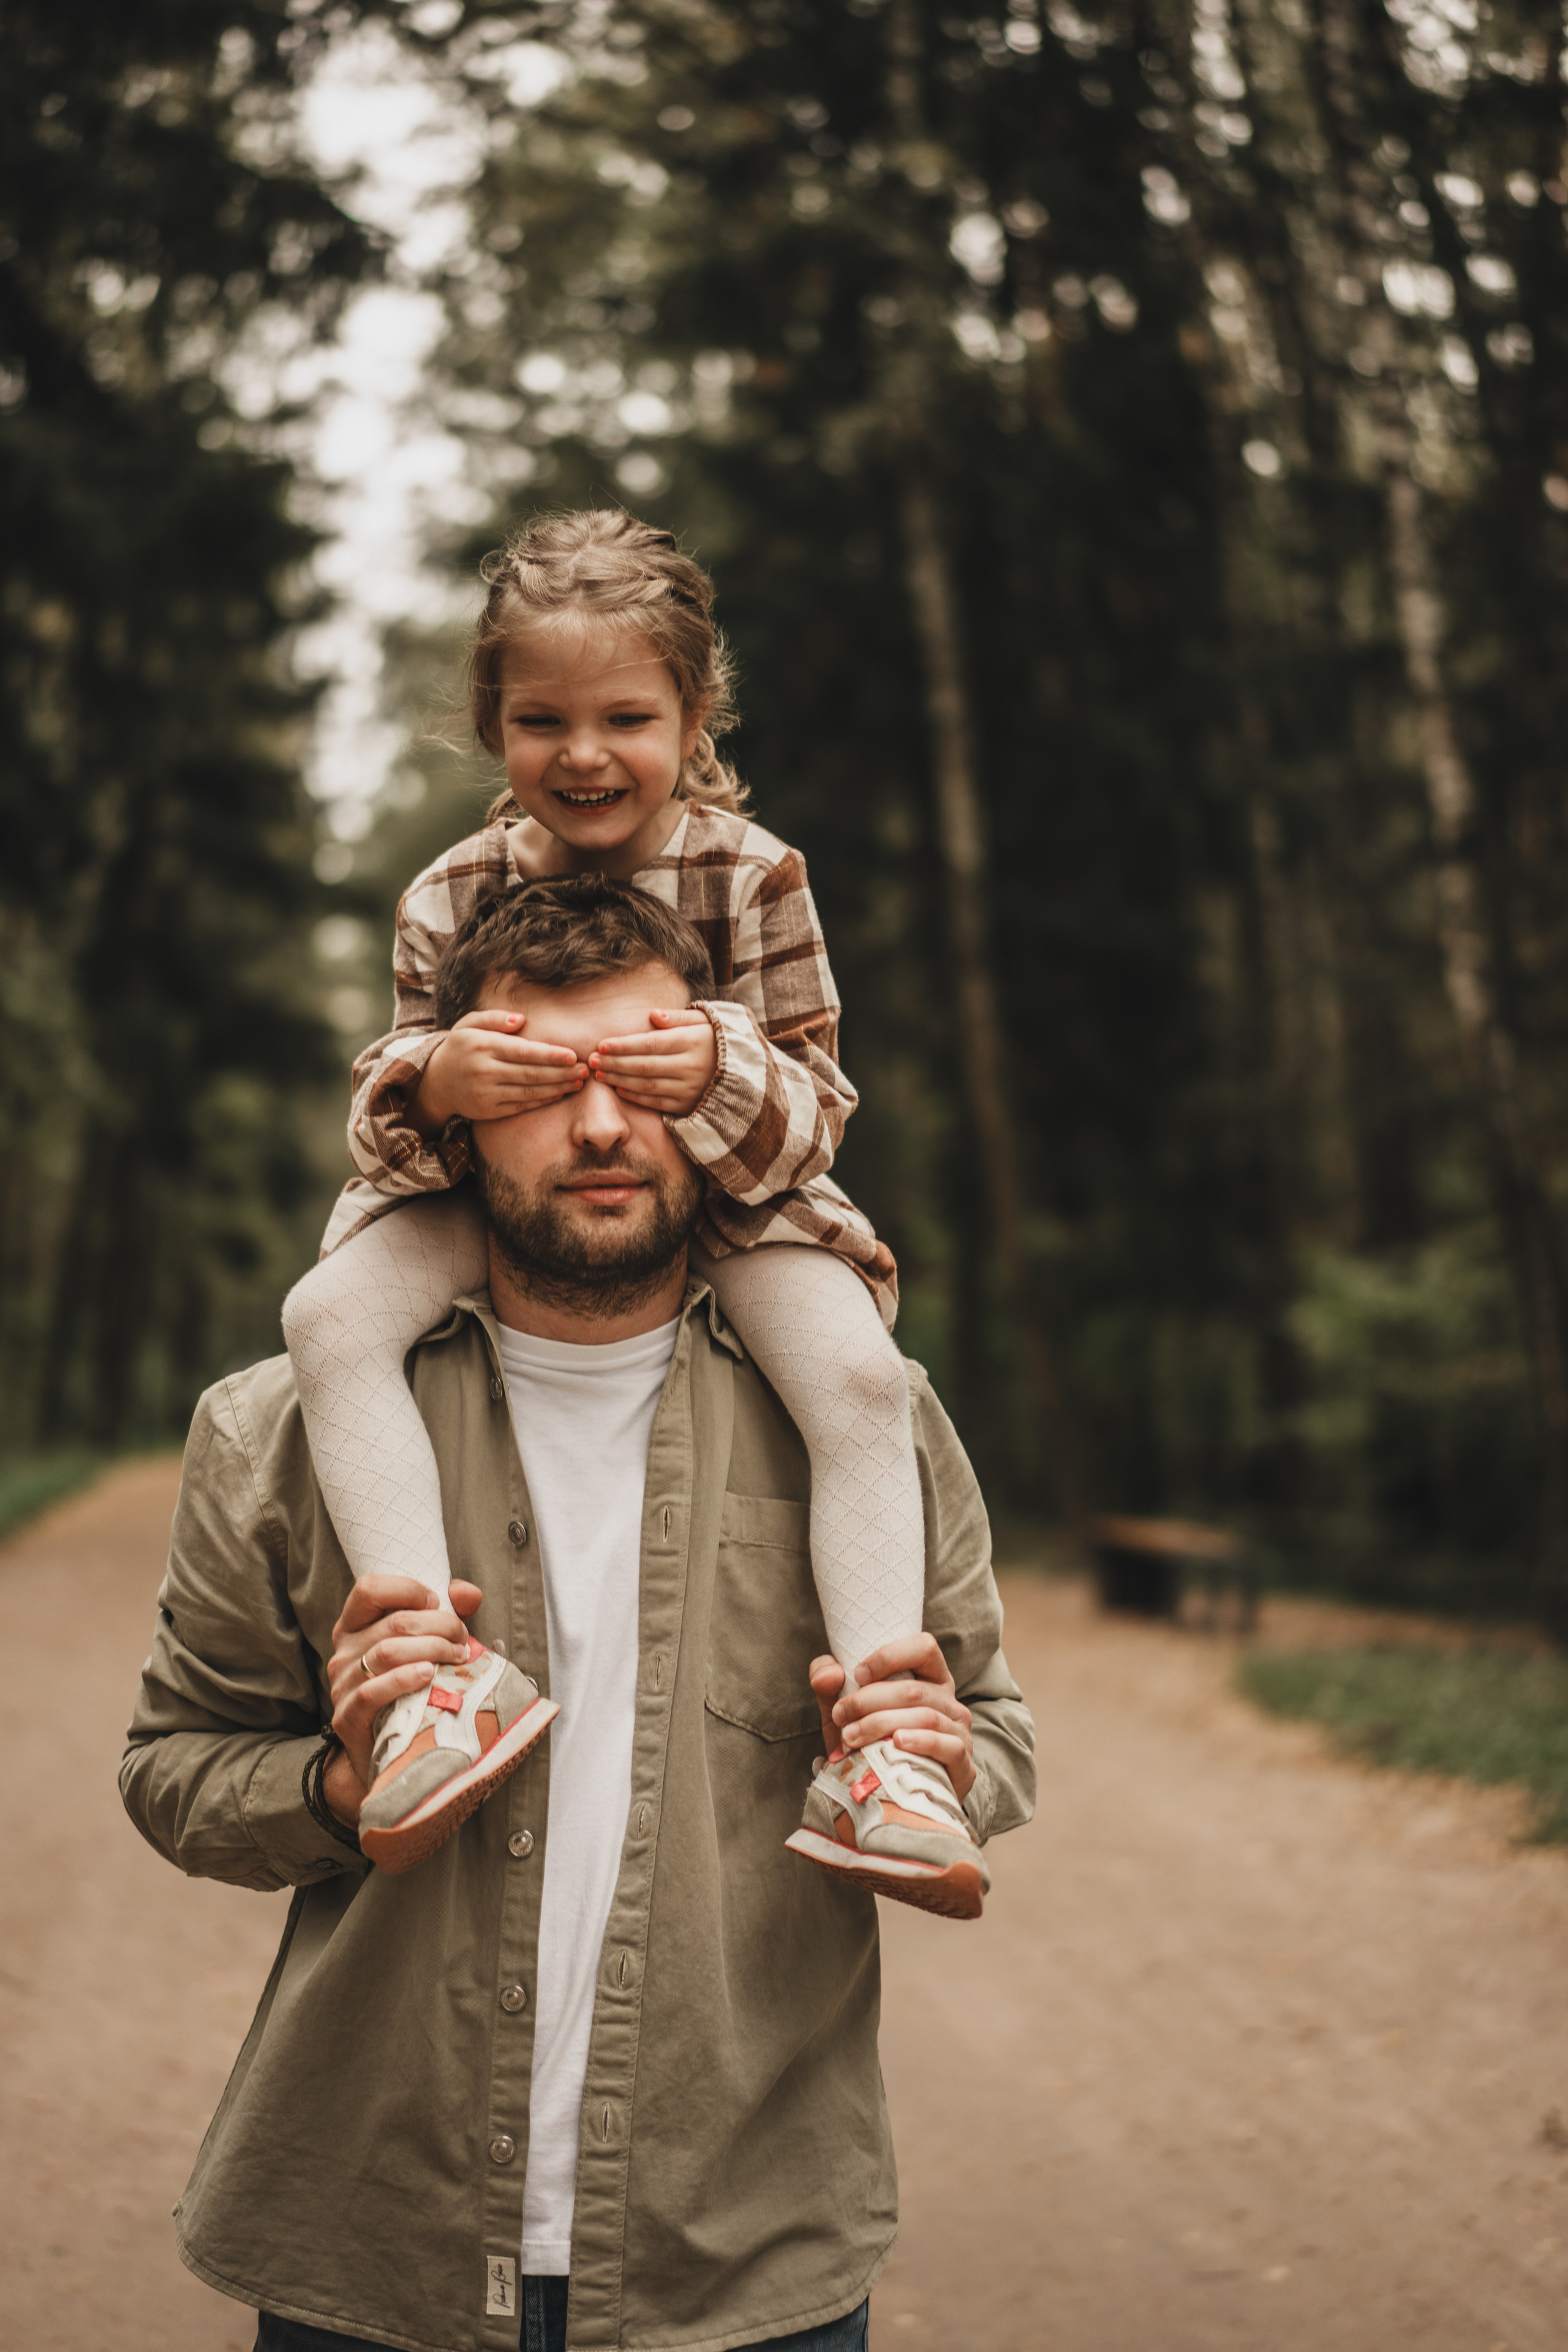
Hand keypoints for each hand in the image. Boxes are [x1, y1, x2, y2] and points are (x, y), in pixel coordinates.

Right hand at [320, 1574, 482, 1825]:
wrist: (385, 1748)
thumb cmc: (409, 1689)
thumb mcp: (425, 1645)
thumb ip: (445, 1613)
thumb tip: (468, 1594)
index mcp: (354, 1626)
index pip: (370, 1588)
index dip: (408, 1590)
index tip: (437, 1603)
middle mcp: (343, 1652)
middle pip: (394, 1623)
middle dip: (438, 1625)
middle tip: (463, 1637)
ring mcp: (342, 1685)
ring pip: (387, 1653)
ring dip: (431, 1649)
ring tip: (458, 1656)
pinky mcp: (347, 1717)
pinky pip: (374, 1692)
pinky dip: (404, 1679)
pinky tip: (428, 1676)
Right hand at [410, 1012, 584, 1136]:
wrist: (435, 1083)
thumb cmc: (460, 1048)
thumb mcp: (469, 1025)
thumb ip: (494, 1018)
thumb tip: (521, 1019)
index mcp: (482, 1046)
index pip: (523, 1051)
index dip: (550, 1055)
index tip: (573, 1055)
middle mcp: (484, 1071)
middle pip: (531, 1073)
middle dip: (561, 1073)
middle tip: (585, 1070)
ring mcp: (486, 1093)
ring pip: (529, 1092)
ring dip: (557, 1087)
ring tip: (579, 1082)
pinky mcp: (489, 1111)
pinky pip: (521, 1106)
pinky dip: (542, 1100)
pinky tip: (559, 1093)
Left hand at [588, 1006, 717, 1116]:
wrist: (743, 1073)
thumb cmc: (715, 1041)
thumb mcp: (704, 1022)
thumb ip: (678, 1018)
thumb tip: (653, 1015)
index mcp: (692, 1042)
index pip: (651, 1044)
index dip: (624, 1045)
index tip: (601, 1045)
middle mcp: (690, 1066)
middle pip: (644, 1065)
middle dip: (615, 1063)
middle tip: (591, 1061)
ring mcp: (689, 1088)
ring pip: (647, 1085)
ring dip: (620, 1080)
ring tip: (599, 1074)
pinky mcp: (687, 1105)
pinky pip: (657, 1103)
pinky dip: (636, 1097)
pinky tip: (619, 1089)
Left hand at [807, 1632, 975, 1802]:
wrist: (891, 1795)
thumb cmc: (870, 1743)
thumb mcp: (846, 1713)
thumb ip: (829, 1687)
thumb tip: (830, 1672)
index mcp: (930, 1678)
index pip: (923, 1647)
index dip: (889, 1656)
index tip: (857, 1674)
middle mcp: (949, 1701)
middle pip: (914, 1690)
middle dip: (870, 1700)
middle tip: (840, 1715)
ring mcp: (959, 1732)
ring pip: (926, 1717)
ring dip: (883, 1724)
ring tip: (851, 1736)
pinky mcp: (964, 1765)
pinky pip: (949, 1747)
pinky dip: (921, 1743)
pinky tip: (897, 1744)